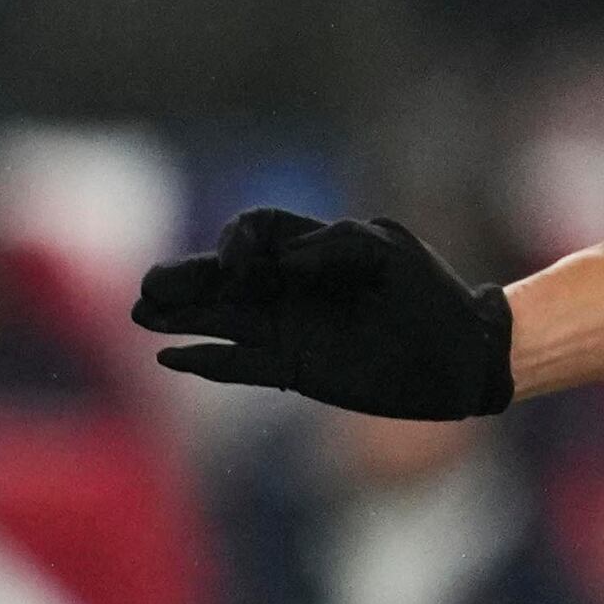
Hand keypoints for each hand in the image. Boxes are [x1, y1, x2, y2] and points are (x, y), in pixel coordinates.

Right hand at [130, 207, 514, 419]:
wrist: (463, 354)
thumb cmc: (430, 293)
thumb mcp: (389, 252)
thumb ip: (335, 245)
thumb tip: (281, 262)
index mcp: (310, 250)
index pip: (251, 233)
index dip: (234, 243)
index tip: (240, 265)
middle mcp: (290, 288)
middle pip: (220, 278)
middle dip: (182, 280)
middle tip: (147, 290)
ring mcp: (288, 330)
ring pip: (219, 321)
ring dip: (179, 319)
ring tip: (140, 315)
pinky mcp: (294, 370)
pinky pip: (239, 366)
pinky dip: (205, 362)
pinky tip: (170, 358)